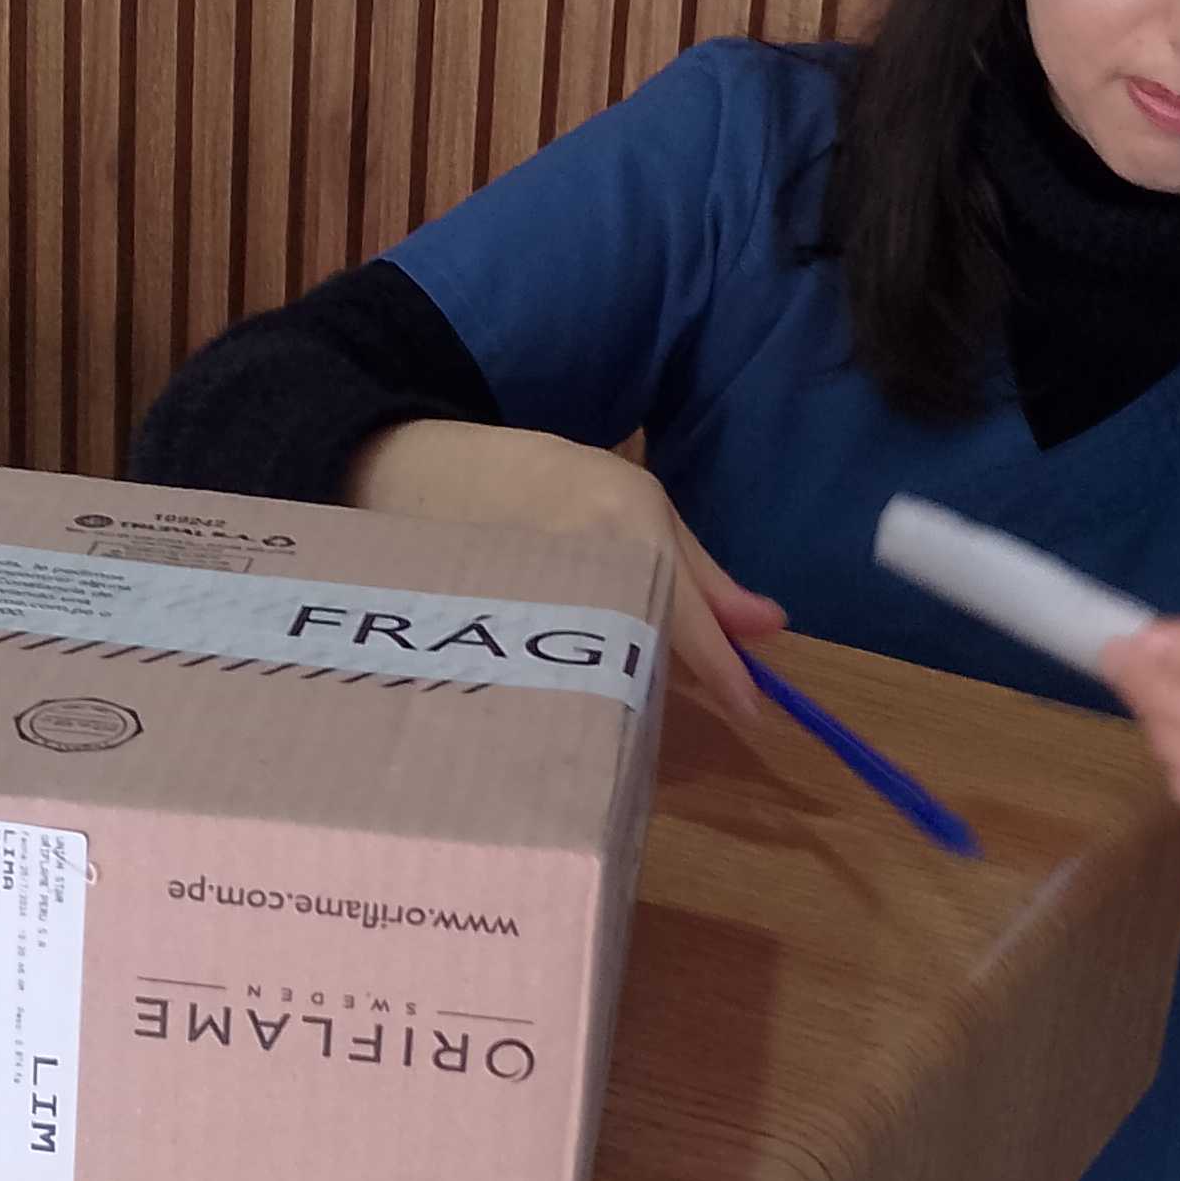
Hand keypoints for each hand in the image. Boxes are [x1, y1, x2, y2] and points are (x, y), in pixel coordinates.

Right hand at [344, 420, 783, 733]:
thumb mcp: (632, 501)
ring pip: (599, 671)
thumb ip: (703, 572)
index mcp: (623, 524)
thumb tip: (771, 628)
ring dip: (614, 689)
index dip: (722, 669)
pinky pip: (547, 675)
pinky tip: (561, 689)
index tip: (752, 711)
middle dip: (662, 684)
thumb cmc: (536, 478)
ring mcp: (528, 602)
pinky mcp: (485, 634)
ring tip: (603, 692)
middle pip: (647, 654)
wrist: (408, 469)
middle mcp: (581, 563)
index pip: (685, 618)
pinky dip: (566, 686)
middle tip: (659, 699)